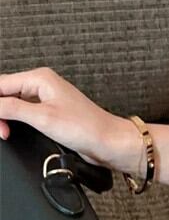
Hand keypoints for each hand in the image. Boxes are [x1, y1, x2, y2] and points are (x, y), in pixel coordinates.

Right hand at [0, 66, 126, 167]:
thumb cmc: (86, 127)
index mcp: (40, 78)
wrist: (108, 142)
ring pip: (10, 103)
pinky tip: (11, 132)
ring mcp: (45, 98)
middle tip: (0, 130)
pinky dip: (13, 122)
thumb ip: (10, 109)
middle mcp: (42, 84)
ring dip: (3, 118)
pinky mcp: (48, 112)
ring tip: (5, 133)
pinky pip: (21, 113)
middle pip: (3, 92)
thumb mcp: (42, 118)